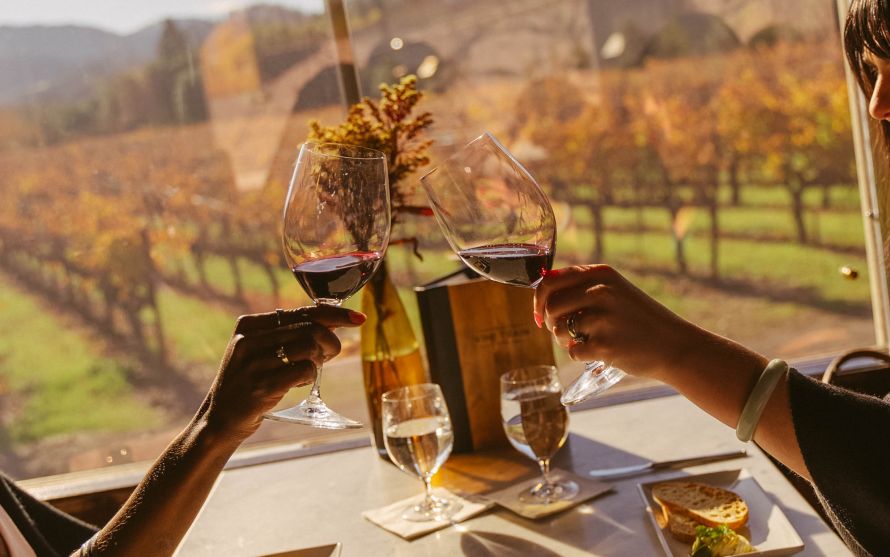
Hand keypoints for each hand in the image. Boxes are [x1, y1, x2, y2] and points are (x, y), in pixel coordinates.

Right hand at [200, 306, 365, 440]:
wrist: (219, 418)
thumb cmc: (249, 381)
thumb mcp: (259, 350)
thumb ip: (289, 334)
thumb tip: (334, 321)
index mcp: (249, 325)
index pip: (301, 311)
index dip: (334, 314)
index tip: (356, 318)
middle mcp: (249, 340)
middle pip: (310, 328)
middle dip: (331, 341)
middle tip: (331, 354)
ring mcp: (254, 364)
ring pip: (309, 347)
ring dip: (319, 360)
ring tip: (310, 369)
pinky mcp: (262, 387)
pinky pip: (304, 371)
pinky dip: (310, 376)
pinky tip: (301, 382)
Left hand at [534, 265, 703, 380]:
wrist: (676, 346)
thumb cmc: (640, 319)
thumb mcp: (616, 290)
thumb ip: (582, 286)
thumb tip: (541, 292)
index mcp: (601, 274)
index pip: (549, 280)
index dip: (538, 299)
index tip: (539, 313)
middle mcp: (600, 291)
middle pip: (550, 306)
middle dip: (549, 321)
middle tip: (562, 331)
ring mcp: (602, 318)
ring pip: (558, 329)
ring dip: (564, 339)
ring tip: (585, 340)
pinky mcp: (603, 345)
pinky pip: (573, 352)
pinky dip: (582, 355)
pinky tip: (601, 351)